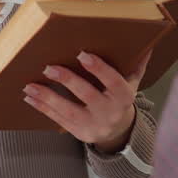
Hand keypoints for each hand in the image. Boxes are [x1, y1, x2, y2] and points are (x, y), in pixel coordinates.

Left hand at [23, 50, 149, 152]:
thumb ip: (136, 64)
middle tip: (49, 68)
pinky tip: (30, 97)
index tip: (83, 55)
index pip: (113, 82)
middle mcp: (110, 112)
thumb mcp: (132, 84)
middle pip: (88, 95)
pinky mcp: (78, 132)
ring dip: (48, 97)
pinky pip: (58, 120)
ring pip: (68, 110)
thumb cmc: (121, 100)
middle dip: (68, 81)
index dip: (99, 69)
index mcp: (124, 97)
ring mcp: (93, 125)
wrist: (118, 132)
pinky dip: (43, 108)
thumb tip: (146, 44)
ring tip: (30, 85)